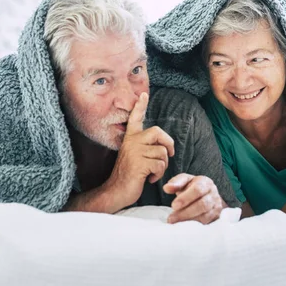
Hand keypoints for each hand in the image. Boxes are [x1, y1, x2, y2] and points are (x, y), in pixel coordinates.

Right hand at [103, 92, 175, 210]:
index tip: (143, 94)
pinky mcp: (139, 164)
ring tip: (152, 172)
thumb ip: (144, 147)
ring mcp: (134, 152)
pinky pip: (160, 165)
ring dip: (162, 165)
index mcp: (130, 138)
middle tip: (169, 154)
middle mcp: (131, 142)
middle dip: (168, 143)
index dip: (140, 106)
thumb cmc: (128, 176)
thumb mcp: (134, 156)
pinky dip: (159, 174)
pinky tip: (150, 179)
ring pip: (162, 152)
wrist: (115, 191)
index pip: (135, 118)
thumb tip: (162, 145)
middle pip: (157, 132)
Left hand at [163, 174, 222, 223]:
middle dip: (185, 213)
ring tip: (175, 222)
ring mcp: (216, 206)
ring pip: (205, 216)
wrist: (205, 194)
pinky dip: (194, 226)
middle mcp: (213, 194)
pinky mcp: (216, 217)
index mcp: (206, 182)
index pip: (197, 190)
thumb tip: (167, 188)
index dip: (185, 198)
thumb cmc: (191, 187)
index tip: (173, 206)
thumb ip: (175, 183)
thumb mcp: (183, 181)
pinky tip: (184, 226)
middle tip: (171, 218)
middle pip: (202, 205)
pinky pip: (206, 223)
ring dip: (188, 220)